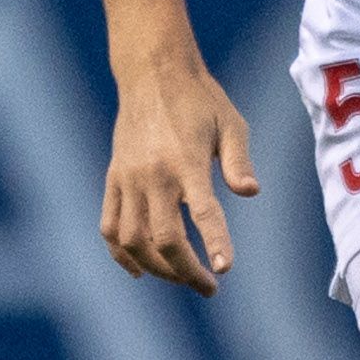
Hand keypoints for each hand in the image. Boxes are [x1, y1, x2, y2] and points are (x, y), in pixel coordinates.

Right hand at [100, 59, 258, 295]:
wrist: (153, 73)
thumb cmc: (200, 100)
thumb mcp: (231, 123)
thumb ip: (239, 161)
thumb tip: (251, 192)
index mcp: (186, 160)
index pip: (202, 212)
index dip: (214, 243)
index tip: (223, 269)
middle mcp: (153, 174)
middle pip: (164, 238)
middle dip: (186, 270)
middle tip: (208, 286)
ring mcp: (128, 178)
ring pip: (133, 240)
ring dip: (157, 267)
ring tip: (181, 276)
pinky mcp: (113, 178)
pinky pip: (109, 227)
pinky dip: (121, 254)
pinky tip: (140, 270)